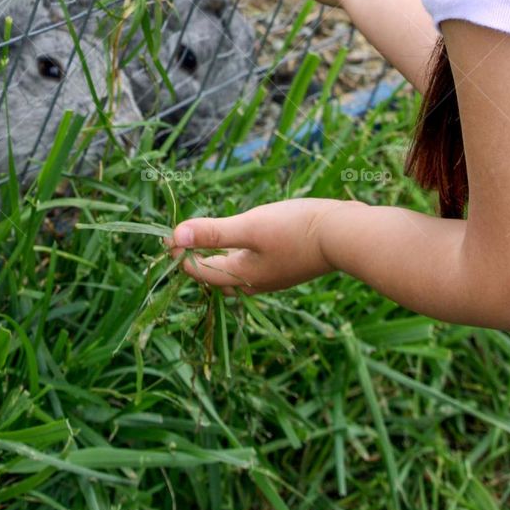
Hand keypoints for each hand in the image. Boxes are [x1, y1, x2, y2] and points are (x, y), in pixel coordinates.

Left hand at [166, 198, 340, 293]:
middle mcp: (254, 283)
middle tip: (179, 241)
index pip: (200, 272)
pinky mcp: (285, 264)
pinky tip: (240, 240)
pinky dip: (236, 253)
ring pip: (234, 271)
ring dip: (216, 256)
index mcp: (242, 277)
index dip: (180, 255)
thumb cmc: (295, 230)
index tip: (165, 237)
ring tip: (204, 239)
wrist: (344, 235)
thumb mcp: (250, 226)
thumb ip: (213, 232)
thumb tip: (175, 236)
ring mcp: (272, 275)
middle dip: (196, 260)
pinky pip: (250, 264)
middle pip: (216, 276)